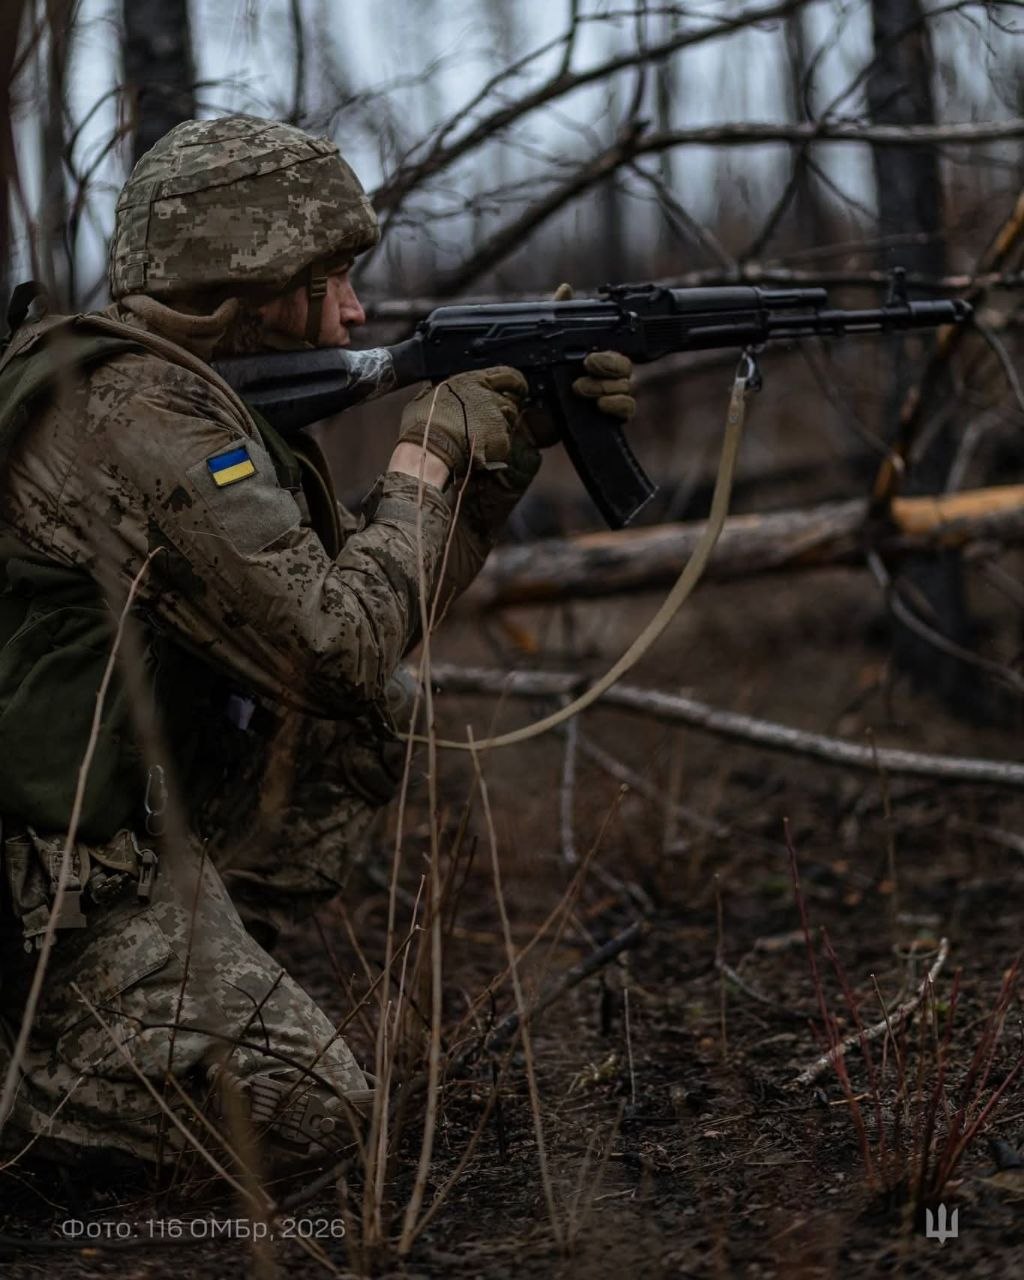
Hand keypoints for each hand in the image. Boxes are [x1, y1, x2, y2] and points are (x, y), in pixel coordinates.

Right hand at [396, 366, 527, 476]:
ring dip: (498, 432)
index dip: (516, 383)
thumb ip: (439, 393)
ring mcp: (497, 417)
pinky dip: (494, 450)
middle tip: (497, 423)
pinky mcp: (501, 439)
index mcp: (472, 382)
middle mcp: (488, 396)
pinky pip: (503, 444)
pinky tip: (480, 453)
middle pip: (510, 402)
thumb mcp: (426, 398)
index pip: (506, 375)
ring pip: (508, 424)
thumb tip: (434, 394)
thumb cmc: (423, 425)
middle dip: (507, 412)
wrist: (431, 448)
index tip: (519, 389)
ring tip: (480, 441)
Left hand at [523, 282, 636, 446]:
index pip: (615, 349)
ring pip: (626, 387)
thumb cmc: (530, 380)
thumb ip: (555, 316)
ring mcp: (606, 397)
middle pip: (625, 367)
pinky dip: (618, 405)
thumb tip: (566, 288)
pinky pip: (626, 409)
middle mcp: (602, 376)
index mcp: (591, 357)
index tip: (589, 357)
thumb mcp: (540, 345)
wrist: (521, 417)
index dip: (608, 352)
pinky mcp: (606, 418)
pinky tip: (600, 405)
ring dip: (605, 387)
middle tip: (587, 366)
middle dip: (608, 366)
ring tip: (578, 389)